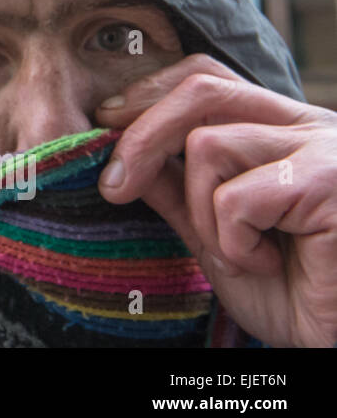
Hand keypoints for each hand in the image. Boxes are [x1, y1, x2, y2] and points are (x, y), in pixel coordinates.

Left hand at [95, 53, 336, 347]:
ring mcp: (324, 148)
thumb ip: (174, 187)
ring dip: (201, 212)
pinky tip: (267, 264)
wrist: (335, 339)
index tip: (104, 124)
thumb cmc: (289, 290)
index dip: (149, 95)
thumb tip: (119, 152)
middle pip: (201, 91)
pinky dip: (235, 242)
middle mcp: (309, 125)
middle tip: (115, 187)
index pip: (207, 78)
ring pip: (208, 145)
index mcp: (282, 127)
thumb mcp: (213, 231)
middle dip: (143, 137)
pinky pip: (238, 198)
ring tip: (236, 251)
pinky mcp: (329, 183)